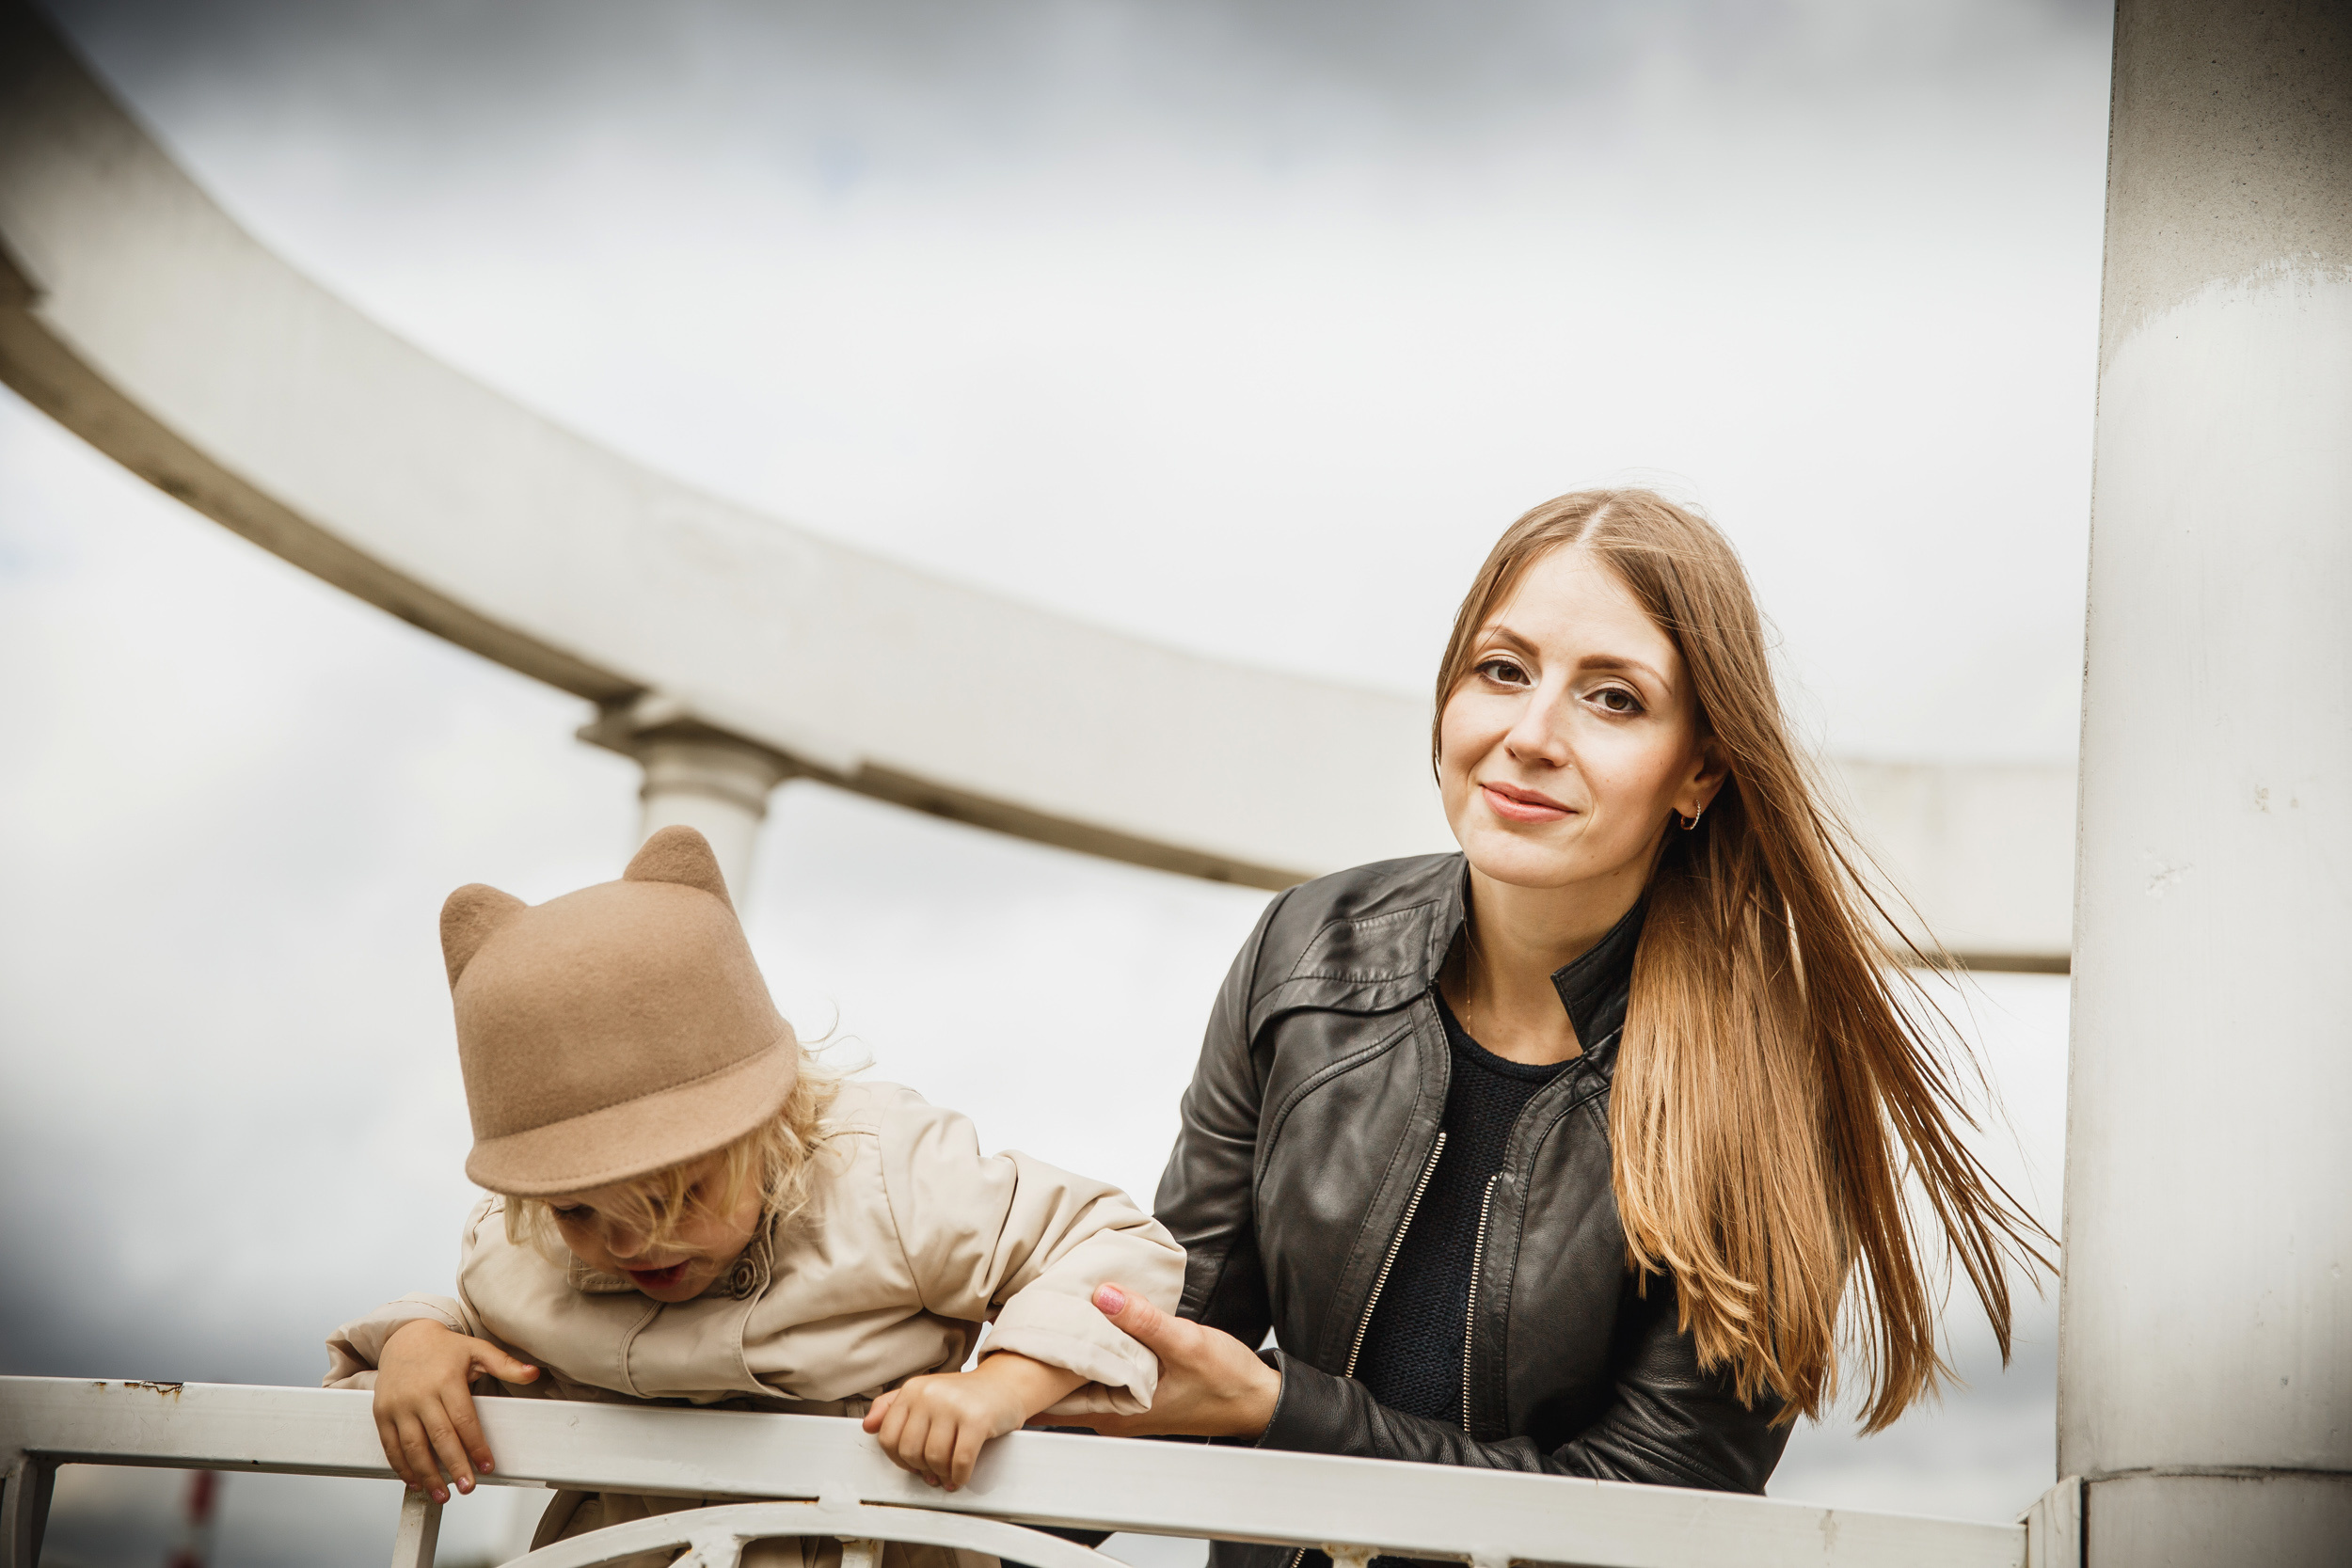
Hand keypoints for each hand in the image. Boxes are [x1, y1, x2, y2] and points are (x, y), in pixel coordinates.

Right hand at [372, 1318, 538, 1501]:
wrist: (404, 1338)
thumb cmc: (444, 1348)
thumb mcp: (477, 1350)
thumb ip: (505, 1365)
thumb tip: (533, 1373)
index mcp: (446, 1380)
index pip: (464, 1419)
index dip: (477, 1446)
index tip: (488, 1466)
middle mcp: (420, 1394)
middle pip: (440, 1437)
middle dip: (455, 1466)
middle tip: (469, 1487)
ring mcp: (398, 1406)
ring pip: (413, 1446)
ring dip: (427, 1474)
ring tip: (443, 1494)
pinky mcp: (382, 1414)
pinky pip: (391, 1446)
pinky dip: (402, 1467)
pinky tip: (415, 1481)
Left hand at [861, 1352, 1082, 1490]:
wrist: (1006, 1384)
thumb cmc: (965, 1395)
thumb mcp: (927, 1394)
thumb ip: (893, 1407)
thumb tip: (868, 1425)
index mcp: (913, 1389)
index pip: (888, 1436)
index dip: (899, 1459)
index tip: (911, 1463)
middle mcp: (930, 1394)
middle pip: (910, 1451)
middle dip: (921, 1468)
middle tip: (933, 1471)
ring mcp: (953, 1405)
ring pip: (934, 1458)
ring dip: (941, 1474)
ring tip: (948, 1473)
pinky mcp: (977, 1419)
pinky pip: (960, 1461)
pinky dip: (959, 1476)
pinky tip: (961, 1476)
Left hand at [1048, 1283, 1280, 1438]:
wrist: (1256, 1398)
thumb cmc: (1226, 1382)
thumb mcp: (1186, 1343)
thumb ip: (1143, 1320)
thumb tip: (1103, 1295)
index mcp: (1116, 1412)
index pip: (1050, 1400)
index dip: (1029, 1368)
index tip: (1017, 1334)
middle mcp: (1112, 1414)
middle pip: (1056, 1390)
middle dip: (1040, 1356)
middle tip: (1026, 1315)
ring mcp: (1121, 1405)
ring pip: (1076, 1380)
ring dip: (1065, 1350)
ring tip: (1049, 1313)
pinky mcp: (1132, 1391)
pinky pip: (1096, 1372)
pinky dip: (1087, 1350)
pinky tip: (1085, 1324)